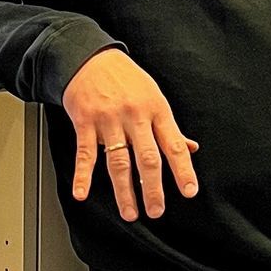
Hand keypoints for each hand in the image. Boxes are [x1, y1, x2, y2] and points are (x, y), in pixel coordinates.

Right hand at [63, 49, 199, 220]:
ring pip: (118, 161)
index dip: (183, 170)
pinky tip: (82, 193)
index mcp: (156, 110)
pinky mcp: (85, 122)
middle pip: (147, 158)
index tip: (188, 191)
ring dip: (124, 191)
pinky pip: (85, 154)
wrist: (89, 58)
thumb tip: (188, 148)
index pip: (173, 145)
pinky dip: (82, 176)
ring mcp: (109, 120)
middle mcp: (134, 116)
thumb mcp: (153, 96)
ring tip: (130, 212)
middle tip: (156, 210)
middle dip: (153, 188)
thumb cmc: (124, 78)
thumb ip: (168, 127)